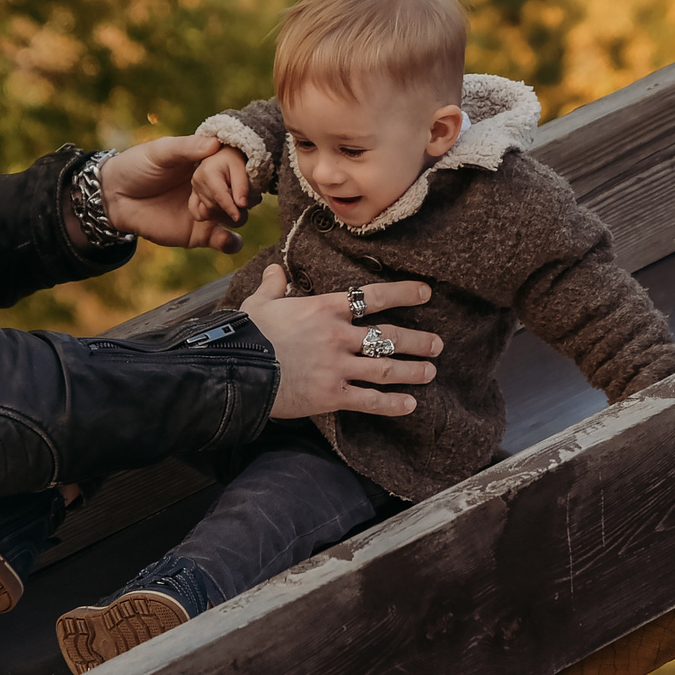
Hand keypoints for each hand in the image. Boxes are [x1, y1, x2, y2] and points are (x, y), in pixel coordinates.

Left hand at [101, 134, 245, 253]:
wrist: (114, 198)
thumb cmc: (137, 166)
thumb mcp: (160, 152)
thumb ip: (186, 148)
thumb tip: (215, 143)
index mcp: (210, 162)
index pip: (240, 165)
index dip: (244, 173)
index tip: (240, 180)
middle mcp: (216, 186)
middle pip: (247, 192)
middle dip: (240, 196)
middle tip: (226, 198)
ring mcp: (210, 211)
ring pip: (241, 216)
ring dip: (233, 215)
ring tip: (208, 212)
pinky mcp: (201, 234)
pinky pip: (227, 241)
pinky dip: (232, 242)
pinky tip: (225, 239)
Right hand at [243, 265, 441, 419]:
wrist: (236, 370)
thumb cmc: (247, 334)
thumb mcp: (259, 303)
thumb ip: (272, 285)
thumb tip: (273, 269)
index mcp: (324, 309)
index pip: (372, 297)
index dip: (402, 293)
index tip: (425, 293)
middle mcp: (338, 336)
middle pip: (388, 336)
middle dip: (416, 340)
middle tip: (437, 344)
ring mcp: (338, 366)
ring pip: (385, 367)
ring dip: (412, 370)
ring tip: (430, 371)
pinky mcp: (332, 395)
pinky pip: (369, 400)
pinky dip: (391, 403)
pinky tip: (410, 405)